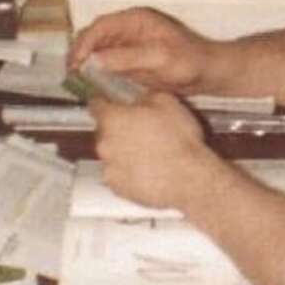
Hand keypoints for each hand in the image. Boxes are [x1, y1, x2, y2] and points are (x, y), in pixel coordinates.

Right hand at [69, 7, 215, 94]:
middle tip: (70, 75)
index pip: (101, 26)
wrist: (207, 73)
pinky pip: (106, 63)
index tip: (76, 63)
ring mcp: (127, 44)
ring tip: (75, 82)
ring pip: (97, 50)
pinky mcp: (128, 60)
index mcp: (136, 20)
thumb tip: (95, 60)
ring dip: (85, 64)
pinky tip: (88, 86)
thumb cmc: (190, 61)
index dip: (85, 43)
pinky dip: (95, 73)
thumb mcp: (161, 58)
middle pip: (94, 36)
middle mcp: (128, 29)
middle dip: (80, 53)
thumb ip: (128, 58)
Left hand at [90, 92, 216, 210]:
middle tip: (144, 128)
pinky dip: (129, 170)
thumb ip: (146, 96)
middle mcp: (105, 144)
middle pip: (105, 130)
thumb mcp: (168, 102)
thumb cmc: (179, 142)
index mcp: (114, 119)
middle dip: (121, 128)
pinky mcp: (117, 187)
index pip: (96, 104)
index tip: (108, 101)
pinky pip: (119, 174)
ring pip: (112, 153)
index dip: (104, 101)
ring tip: (151, 151)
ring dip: (126, 150)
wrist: (187, 178)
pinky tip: (149, 167)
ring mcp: (109, 168)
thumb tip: (141, 97)